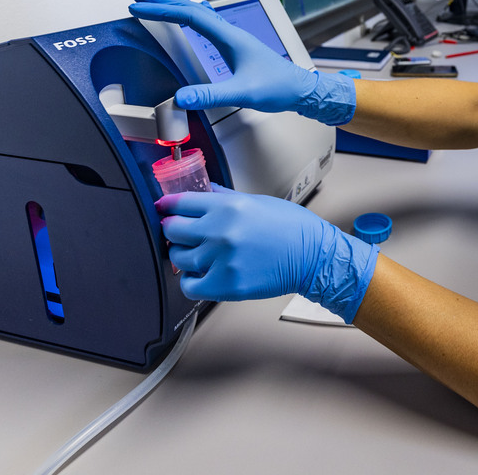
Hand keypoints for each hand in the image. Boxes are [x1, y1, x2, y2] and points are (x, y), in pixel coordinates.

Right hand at [128, 0, 354, 124]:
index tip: (137, 6)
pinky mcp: (236, 45)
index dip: (161, 10)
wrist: (302, 90)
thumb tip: (181, 98)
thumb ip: (210, 95)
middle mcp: (230, 32)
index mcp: (229, 37)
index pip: (189, 16)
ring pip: (199, 12)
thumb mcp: (242, 94)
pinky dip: (191, 13)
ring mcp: (234, 37)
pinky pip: (208, 22)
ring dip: (176, 3)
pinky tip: (191, 15)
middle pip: (191, 8)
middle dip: (162, 0)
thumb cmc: (278, 88)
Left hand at [157, 184, 378, 322]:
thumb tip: (205, 191)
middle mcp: (220, 231)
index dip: (167, 206)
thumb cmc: (292, 229)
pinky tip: (199, 275)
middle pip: (172, 230)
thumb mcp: (257, 201)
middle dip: (173, 230)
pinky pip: (189, 286)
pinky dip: (190, 282)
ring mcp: (221, 259)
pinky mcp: (226, 285)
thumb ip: (225, 197)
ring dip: (182, 255)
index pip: (179, 203)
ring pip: (178, 258)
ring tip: (194, 254)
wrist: (313, 256)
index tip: (164, 209)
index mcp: (227, 206)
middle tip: (180, 233)